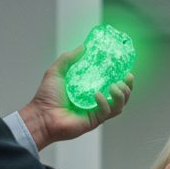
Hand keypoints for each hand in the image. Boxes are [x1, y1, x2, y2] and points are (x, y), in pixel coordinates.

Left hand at [18, 46, 133, 149]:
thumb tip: (83, 47)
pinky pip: (106, 111)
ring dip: (121, 95)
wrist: (42, 115)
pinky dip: (104, 102)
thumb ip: (69, 59)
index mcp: (90, 90)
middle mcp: (96, 101)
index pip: (111, 84)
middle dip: (127, 88)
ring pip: (118, 106)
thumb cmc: (47, 96)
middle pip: (121, 97)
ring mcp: (96, 112)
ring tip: (115, 86)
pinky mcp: (94, 120)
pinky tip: (97, 94)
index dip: (122, 79)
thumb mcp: (57, 71)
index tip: (126, 70)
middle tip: (126, 79)